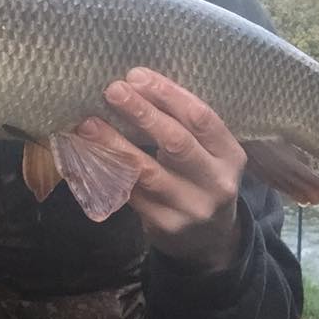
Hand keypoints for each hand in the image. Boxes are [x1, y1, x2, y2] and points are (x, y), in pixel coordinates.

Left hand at [76, 67, 245, 270]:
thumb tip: (134, 84)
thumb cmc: (201, 180)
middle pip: (176, 142)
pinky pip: (131, 193)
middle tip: (113, 90)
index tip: (137, 76)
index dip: (168, 94)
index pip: (200, 118)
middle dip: (141, 113)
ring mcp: (190, 207)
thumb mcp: (208, 153)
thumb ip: (183, 125)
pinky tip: (91, 154)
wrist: (210, 242)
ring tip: (89, 123)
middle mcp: (215, 182)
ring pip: (147, 172)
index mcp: (230, 154)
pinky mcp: (164, 225)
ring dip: (114, 144)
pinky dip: (109, 171)